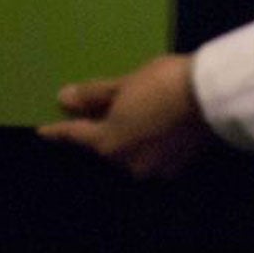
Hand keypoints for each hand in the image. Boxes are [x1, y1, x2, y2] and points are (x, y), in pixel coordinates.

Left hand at [37, 54, 211, 178]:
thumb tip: (63, 99)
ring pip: (130, 152)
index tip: (42, 130)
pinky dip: (148, 141)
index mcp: (109, 143)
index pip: (76, 136)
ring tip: (135, 113)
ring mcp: (153, 170)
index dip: (58, 131)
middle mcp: (127, 164)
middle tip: (102, 108)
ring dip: (127, 136)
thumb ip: (93, 96)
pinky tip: (156, 124)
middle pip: (105, 146)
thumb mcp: (123, 83)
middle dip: (101, 129)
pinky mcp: (176, 168)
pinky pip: (152, 155)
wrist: (211, 96)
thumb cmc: (161, 83)